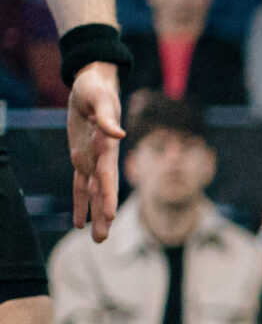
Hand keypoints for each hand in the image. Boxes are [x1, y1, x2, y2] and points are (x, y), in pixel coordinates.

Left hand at [66, 60, 123, 240]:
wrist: (92, 84)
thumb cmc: (96, 88)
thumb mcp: (100, 99)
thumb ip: (107, 118)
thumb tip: (118, 135)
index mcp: (106, 146)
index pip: (107, 176)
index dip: (107, 195)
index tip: (109, 215)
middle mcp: (102, 158)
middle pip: (102, 191)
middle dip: (103, 214)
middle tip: (103, 239)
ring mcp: (92, 160)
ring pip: (93, 193)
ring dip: (95, 215)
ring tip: (98, 239)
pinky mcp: (81, 158)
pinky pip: (80, 186)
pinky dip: (80, 204)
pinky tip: (79, 223)